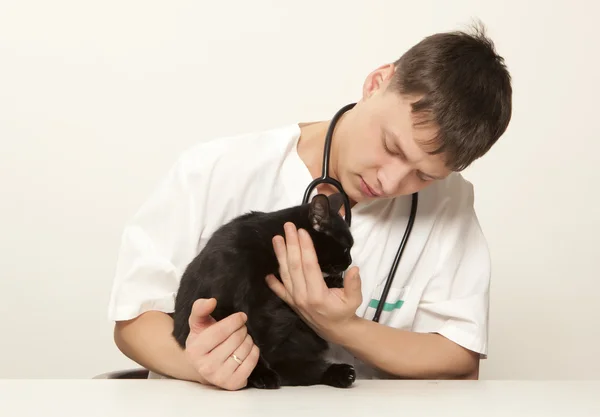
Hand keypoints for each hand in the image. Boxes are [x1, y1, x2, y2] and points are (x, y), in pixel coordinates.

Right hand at [183, 298, 259, 390]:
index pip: (221, 331)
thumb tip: (211, 301)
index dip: (235, 321)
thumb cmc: (203, 339)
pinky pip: (252, 361)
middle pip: (235, 339)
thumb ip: (200, 308)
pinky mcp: (233, 384)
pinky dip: (254, 351)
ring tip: (242, 338)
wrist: (204, 365)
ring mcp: (220, 377)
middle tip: (240, 328)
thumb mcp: (197, 323)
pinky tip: (248, 349)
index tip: (241, 316)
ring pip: (245, 349)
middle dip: (241, 329)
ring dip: (248, 339)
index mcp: (195, 350)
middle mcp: (206, 367)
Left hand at [265, 222, 362, 339]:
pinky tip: (267, 272)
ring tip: (277, 239)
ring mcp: (294, 300)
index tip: (302, 232)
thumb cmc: (345, 312)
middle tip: (288, 227)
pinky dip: (272, 282)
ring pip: (285, 274)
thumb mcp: (354, 300)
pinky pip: (279, 291)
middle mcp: (302, 296)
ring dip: (280, 255)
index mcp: (317, 294)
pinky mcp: (291, 303)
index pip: (309, 266)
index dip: (305, 248)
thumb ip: (354, 285)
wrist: (336, 331)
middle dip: (291, 245)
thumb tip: (355, 269)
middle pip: (294, 266)